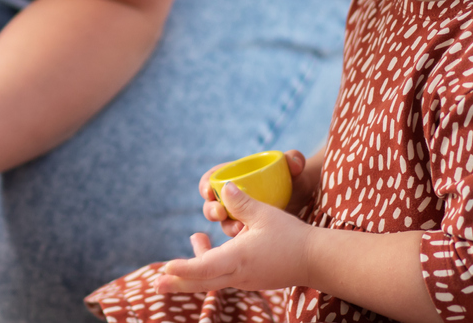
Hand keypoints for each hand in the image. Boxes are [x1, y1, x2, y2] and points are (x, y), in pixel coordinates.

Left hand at [157, 182, 313, 293]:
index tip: (165, 268)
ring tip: (194, 238)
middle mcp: (239, 274)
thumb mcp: (265, 214)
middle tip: (156, 284)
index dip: (184, 268)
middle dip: (178, 282)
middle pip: (202, 281)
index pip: (205, 268)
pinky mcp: (250, 278)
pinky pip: (223, 274)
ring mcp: (244, 279)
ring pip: (212, 277)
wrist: (316, 260)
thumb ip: (241, 202)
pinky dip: (210, 263)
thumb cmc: (292, 236)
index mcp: (239, 259)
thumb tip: (222, 187)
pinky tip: (206, 245)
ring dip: (195, 266)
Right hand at [198, 150, 318, 235]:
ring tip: (240, 229)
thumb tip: (292, 162)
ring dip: (227, 227)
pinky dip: (241, 241)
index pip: (211, 178)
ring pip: (224, 223)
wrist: (304, 200)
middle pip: (212, 204)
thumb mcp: (294, 168)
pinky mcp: (249, 231)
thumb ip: (294, 159)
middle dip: (211, 210)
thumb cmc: (294, 179)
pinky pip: (238, 239)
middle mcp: (233, 197)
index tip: (209, 191)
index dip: (205, 185)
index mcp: (235, 176)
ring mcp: (240, 215)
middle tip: (221, 213)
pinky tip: (250, 240)